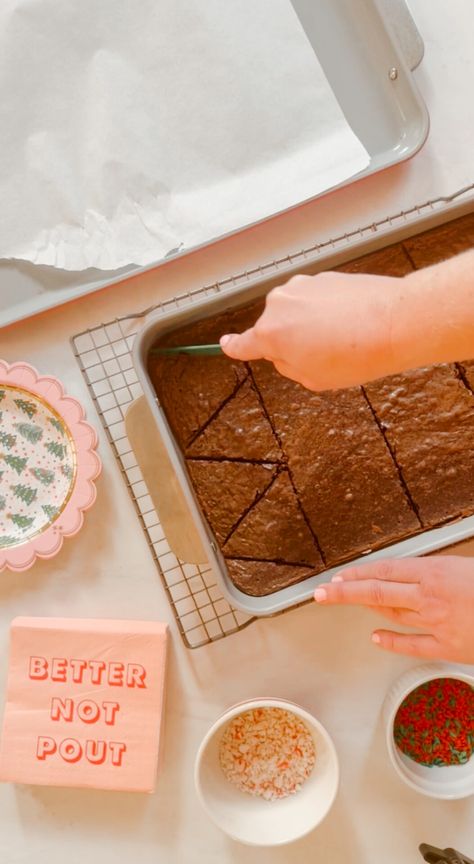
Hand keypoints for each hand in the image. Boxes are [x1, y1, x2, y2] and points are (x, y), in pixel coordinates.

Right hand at [220, 272, 404, 390]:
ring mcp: (303, 286)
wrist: (394, 321)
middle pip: (276, 328)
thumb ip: (288, 366)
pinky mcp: (324, 276)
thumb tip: (284, 352)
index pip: (244, 343)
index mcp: (271, 334)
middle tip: (322, 355)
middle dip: (292, 340)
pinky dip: (330, 310)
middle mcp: (280, 304)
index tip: (226, 344)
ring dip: (312, 324)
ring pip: (298, 311)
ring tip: (342, 338)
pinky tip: (351, 322)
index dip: (235, 346)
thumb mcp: (313, 378)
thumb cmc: (356, 354)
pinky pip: (318, 298)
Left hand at [313, 556, 473, 663]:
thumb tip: (418, 569)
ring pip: (391, 614)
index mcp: (435, 571)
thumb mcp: (464, 564)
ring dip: (365, 608)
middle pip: (376, 592)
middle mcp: (430, 596)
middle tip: (320, 593)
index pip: (384, 570)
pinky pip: (412, 644)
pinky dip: (391, 641)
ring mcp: (437, 622)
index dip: (357, 574)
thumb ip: (438, 568)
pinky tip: (376, 638)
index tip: (338, 576)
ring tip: (344, 603)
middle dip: (344, 592)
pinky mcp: (449, 645)